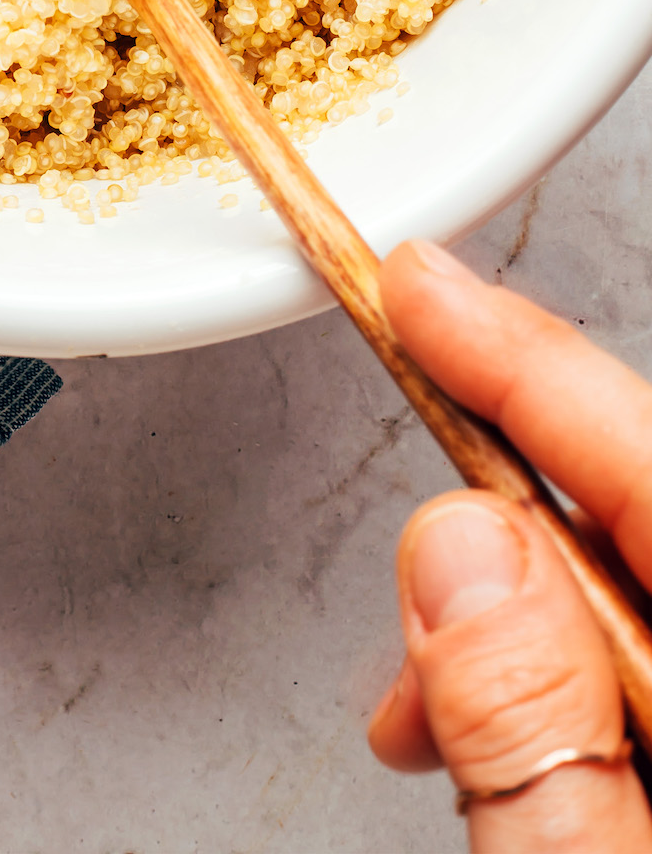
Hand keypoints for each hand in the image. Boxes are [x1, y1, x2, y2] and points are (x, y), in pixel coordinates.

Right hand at [370, 237, 651, 847]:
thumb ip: (527, 734)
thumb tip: (455, 546)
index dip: (526, 362)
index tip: (418, 282)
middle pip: (642, 510)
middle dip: (497, 522)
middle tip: (394, 585)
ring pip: (633, 585)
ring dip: (512, 619)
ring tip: (421, 723)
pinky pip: (642, 657)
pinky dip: (552, 676)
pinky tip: (489, 738)